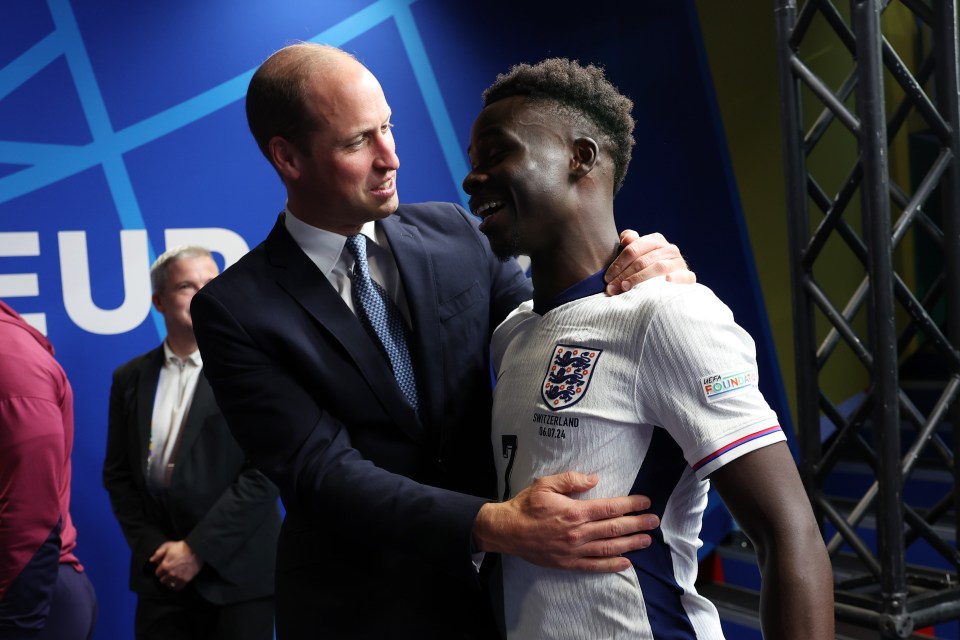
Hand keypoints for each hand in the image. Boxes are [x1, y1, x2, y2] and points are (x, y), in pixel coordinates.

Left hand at [151, 540, 203, 590]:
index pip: (157, 573)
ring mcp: (178, 577)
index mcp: (165, 565)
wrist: (197, 550)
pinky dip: (176, 586)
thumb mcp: (169, 546)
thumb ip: (158, 553)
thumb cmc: (183, 547)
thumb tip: (151, 560)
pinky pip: (177, 588)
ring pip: (169, 585)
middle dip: (164, 576)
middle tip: (169, 572)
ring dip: (170, 581)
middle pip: (162, 580)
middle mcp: (171, 573)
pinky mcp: (186, 580)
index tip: (164, 567)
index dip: (160, 570)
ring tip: (172, 577)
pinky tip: (177, 581)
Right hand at [472, 471, 659, 571]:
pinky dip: (612, 565)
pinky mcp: (568, 563)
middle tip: (654, 522)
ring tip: (647, 540)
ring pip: (609, 548)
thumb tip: (595, 479)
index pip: (610, 508)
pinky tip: (626, 563)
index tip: (645, 502)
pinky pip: (594, 566)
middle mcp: (578, 533)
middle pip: (614, 528)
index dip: (630, 505)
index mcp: (574, 511)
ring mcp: (574, 551)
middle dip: (637, 524)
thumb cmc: (526, 505)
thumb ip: (571, 480)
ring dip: (631, 544)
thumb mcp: (546, 484)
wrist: (507, 531)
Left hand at [605, 230, 695, 294]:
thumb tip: (626, 238)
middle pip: (643, 261)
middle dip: (625, 275)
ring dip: (640, 279)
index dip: (618, 264)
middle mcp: (669, 249)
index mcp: (655, 240)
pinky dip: (675, 279)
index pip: (633, 249)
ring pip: (659, 268)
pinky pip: (684, 277)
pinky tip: (666, 282)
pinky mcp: (689, 277)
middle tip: (612, 288)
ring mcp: (680, 263)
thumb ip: (629, 244)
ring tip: (626, 288)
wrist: (669, 284)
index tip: (607, 278)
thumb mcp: (636, 255)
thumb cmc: (646, 269)